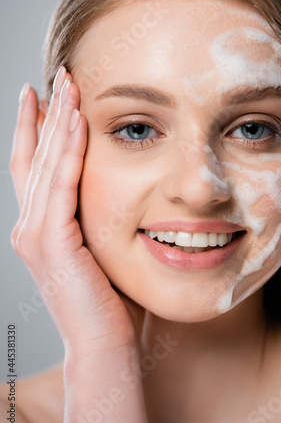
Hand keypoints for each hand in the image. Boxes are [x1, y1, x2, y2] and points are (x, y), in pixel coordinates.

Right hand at [10, 68, 142, 352]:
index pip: (34, 167)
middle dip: (45, 114)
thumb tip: (110, 192)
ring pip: (44, 163)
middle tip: (57, 77)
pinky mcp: (52, 241)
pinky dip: (66, 151)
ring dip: (56, 121)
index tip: (46, 96)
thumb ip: (92, 220)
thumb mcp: (97, 250)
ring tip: (66, 85)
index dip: (37, 130)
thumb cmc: (107, 301)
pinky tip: (75, 121)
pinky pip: (60, 184)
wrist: (102, 345)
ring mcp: (35, 234)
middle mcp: (29, 227)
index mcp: (41, 228)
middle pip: (33, 157)